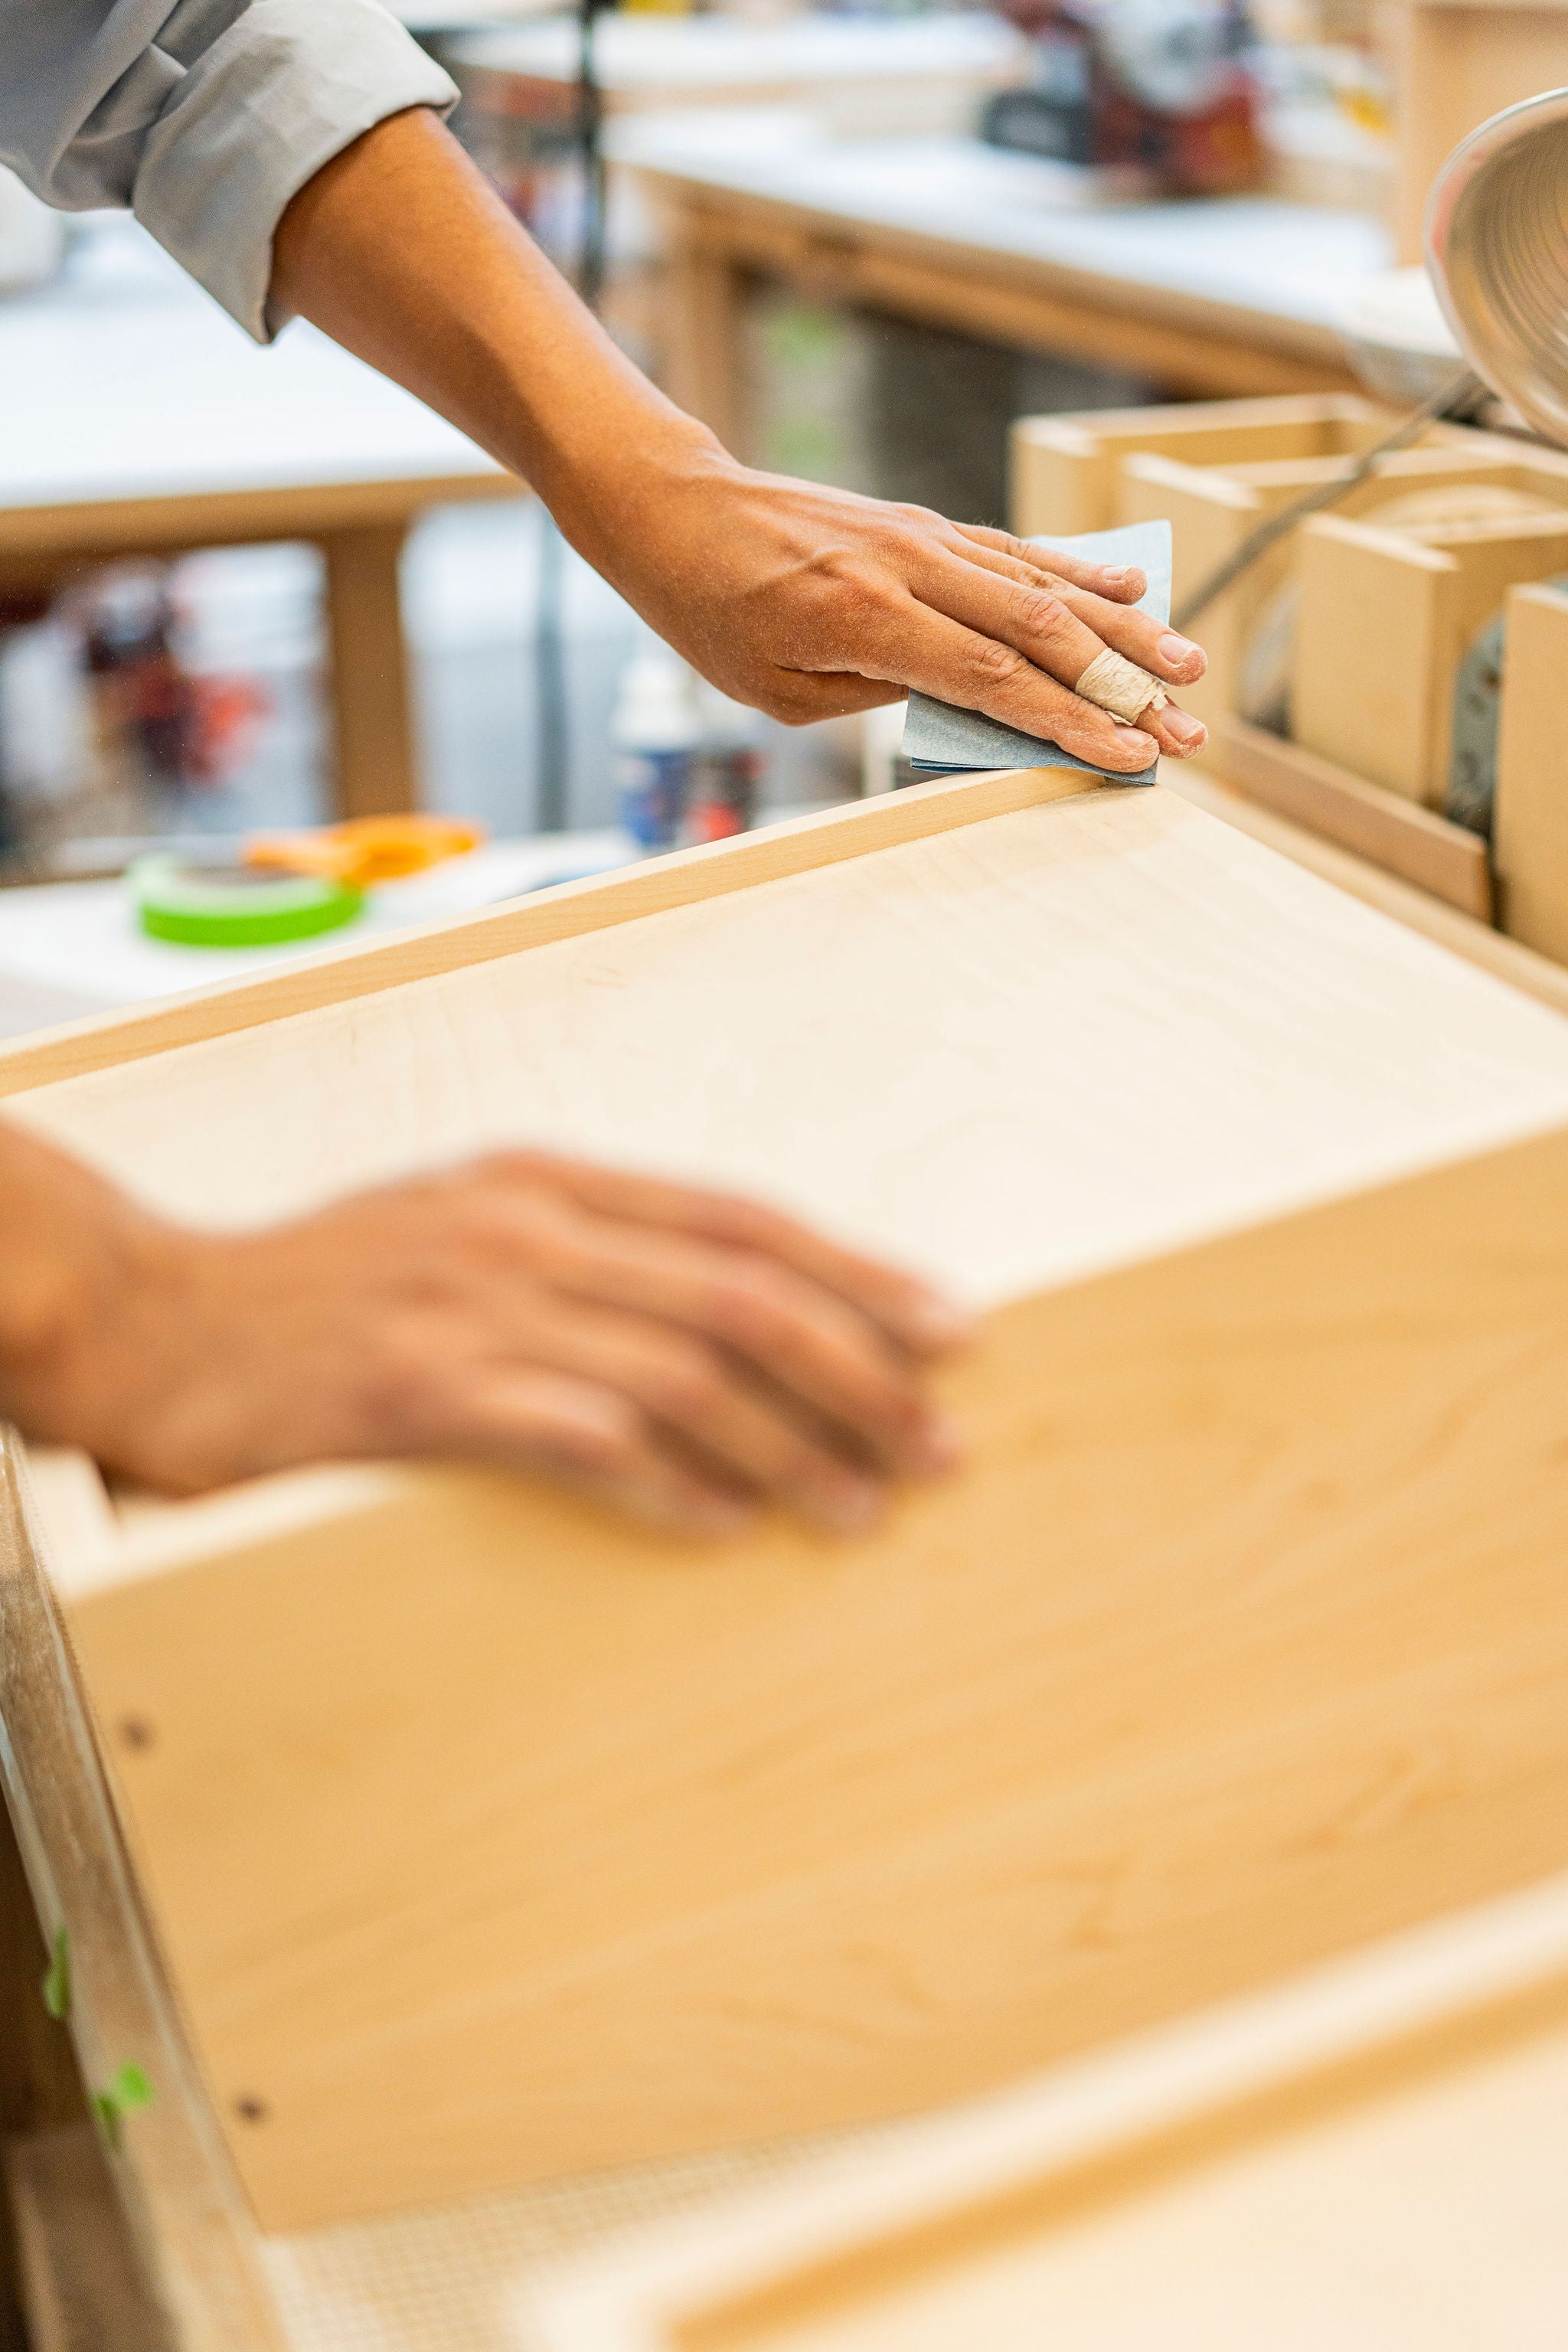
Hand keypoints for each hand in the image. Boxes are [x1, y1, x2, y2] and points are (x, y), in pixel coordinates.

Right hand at [9, 1137, 968, 1538]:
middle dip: (863, 1370)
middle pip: (742, 1295)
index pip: (744, 1223)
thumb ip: (583, 1252)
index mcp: (548, 1182)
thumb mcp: (459, 1224)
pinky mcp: (422, 1392)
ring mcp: (476, 1307)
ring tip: (864, 1505)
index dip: (860, 1273)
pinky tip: (726, 1525)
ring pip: (684, 1371)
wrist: (156, 1317)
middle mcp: (530, 1230)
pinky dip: (668, 1484)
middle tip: (942, 1441)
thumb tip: (719, 1311)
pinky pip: (581, 1438)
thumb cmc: (322, 1284)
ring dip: (791, 1445)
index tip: (953, 1327)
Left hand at [270, 110, 1206, 779]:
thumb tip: (976, 702)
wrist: (676, 509)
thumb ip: (881, 695)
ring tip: (1186, 665)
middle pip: (1040, 632)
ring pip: (1043, 584)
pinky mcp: (926, 522)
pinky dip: (1078, 571)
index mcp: (866, 619)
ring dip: (1122, 629)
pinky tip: (1132, 587)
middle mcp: (908, 567)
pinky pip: (1015, 550)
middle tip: (1189, 729)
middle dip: (1122, 687)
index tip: (1131, 757)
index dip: (1070, 722)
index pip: (994, 678)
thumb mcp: (779, 690)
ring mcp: (924, 536)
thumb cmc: (713, 613)